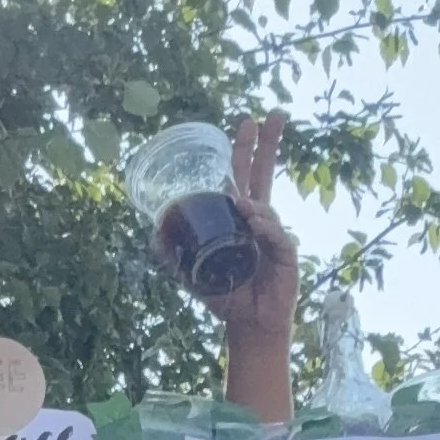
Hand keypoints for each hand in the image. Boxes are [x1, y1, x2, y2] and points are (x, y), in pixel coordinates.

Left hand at [197, 110, 298, 414]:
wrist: (249, 324)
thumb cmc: (226, 296)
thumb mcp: (192, 273)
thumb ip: (174, 255)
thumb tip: (152, 234)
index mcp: (242, 218)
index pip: (244, 177)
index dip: (245, 151)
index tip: (245, 123)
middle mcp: (261, 221)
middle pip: (264, 174)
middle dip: (267, 144)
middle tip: (269, 116)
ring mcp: (275, 236)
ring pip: (266, 207)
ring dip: (254, 203)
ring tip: (243, 206)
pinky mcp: (287, 255)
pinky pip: (276, 235)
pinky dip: (265, 228)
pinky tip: (256, 224)